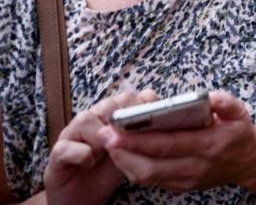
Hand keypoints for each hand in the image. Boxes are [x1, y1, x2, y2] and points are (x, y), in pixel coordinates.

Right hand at [45, 89, 156, 204]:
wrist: (81, 197)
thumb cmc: (108, 171)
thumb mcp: (132, 151)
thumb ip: (144, 133)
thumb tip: (160, 113)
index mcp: (110, 117)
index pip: (127, 98)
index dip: (139, 109)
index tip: (147, 125)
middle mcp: (91, 121)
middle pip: (108, 104)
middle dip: (121, 121)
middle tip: (126, 141)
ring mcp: (71, 135)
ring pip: (86, 119)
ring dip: (101, 136)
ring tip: (107, 152)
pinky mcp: (57, 155)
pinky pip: (66, 147)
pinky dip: (81, 153)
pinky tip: (90, 162)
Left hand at [98, 91, 255, 192]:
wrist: (248, 162)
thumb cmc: (239, 132)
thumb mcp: (240, 112)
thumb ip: (226, 103)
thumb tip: (210, 97)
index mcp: (209, 145)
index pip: (169, 144)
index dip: (140, 139)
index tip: (118, 129)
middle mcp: (196, 166)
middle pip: (151, 165)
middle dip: (123, 152)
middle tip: (103, 136)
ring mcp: (187, 180)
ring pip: (147, 176)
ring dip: (124, 162)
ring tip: (109, 143)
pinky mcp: (180, 186)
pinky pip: (151, 180)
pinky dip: (133, 168)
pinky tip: (124, 153)